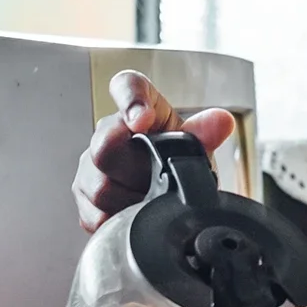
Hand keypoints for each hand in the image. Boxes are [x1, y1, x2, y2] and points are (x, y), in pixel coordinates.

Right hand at [72, 70, 236, 231]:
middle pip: (104, 147)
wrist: (169, 193)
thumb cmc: (179, 161)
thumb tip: (221, 122)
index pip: (126, 86)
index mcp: (140, 108)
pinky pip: (94, 215)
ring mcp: (91, 166)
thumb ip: (205, 134)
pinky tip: (136, 214)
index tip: (143, 120)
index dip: (130, 101)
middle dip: (138, 171)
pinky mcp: (84, 198)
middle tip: (159, 180)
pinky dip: (120, 220)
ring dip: (132, 200)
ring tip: (153, 200)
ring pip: (100, 187)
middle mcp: (108, 132)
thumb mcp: (197, 148)